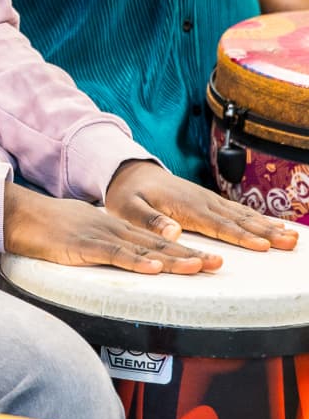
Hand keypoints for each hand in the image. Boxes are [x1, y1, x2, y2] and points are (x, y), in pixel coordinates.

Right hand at [3, 182, 223, 273]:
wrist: (20, 215)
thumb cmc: (47, 227)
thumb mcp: (82, 235)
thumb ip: (103, 246)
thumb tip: (120, 258)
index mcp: (114, 228)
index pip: (155, 241)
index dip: (183, 250)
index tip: (208, 259)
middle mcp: (113, 230)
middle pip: (157, 245)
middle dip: (189, 255)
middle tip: (218, 264)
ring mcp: (100, 237)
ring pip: (142, 250)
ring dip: (172, 260)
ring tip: (198, 267)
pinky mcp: (83, 246)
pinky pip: (114, 255)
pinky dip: (136, 262)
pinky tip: (153, 269)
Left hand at [105, 160, 299, 251]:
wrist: (129, 172)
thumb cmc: (127, 194)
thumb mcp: (129, 208)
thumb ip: (150, 220)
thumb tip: (173, 231)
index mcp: (186, 207)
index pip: (219, 225)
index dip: (242, 237)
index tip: (264, 246)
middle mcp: (202, 202)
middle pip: (239, 220)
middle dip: (266, 232)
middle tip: (291, 242)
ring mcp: (207, 200)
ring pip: (243, 215)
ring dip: (268, 226)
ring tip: (291, 237)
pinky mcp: (208, 201)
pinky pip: (237, 211)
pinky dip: (258, 219)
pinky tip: (272, 226)